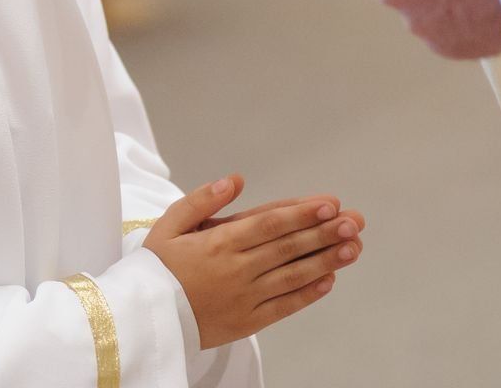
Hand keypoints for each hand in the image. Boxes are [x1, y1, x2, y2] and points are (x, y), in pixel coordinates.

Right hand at [143, 175, 365, 348]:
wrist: (146, 319)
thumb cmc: (157, 267)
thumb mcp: (169, 224)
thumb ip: (202, 200)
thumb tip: (236, 180)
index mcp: (218, 242)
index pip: (269, 224)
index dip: (302, 213)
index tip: (329, 203)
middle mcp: (237, 268)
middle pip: (288, 247)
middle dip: (324, 232)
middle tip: (354, 221)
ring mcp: (245, 297)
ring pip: (292, 275)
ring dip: (325, 260)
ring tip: (353, 247)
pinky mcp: (248, 321)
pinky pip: (284, 307)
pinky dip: (308, 294)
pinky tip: (329, 280)